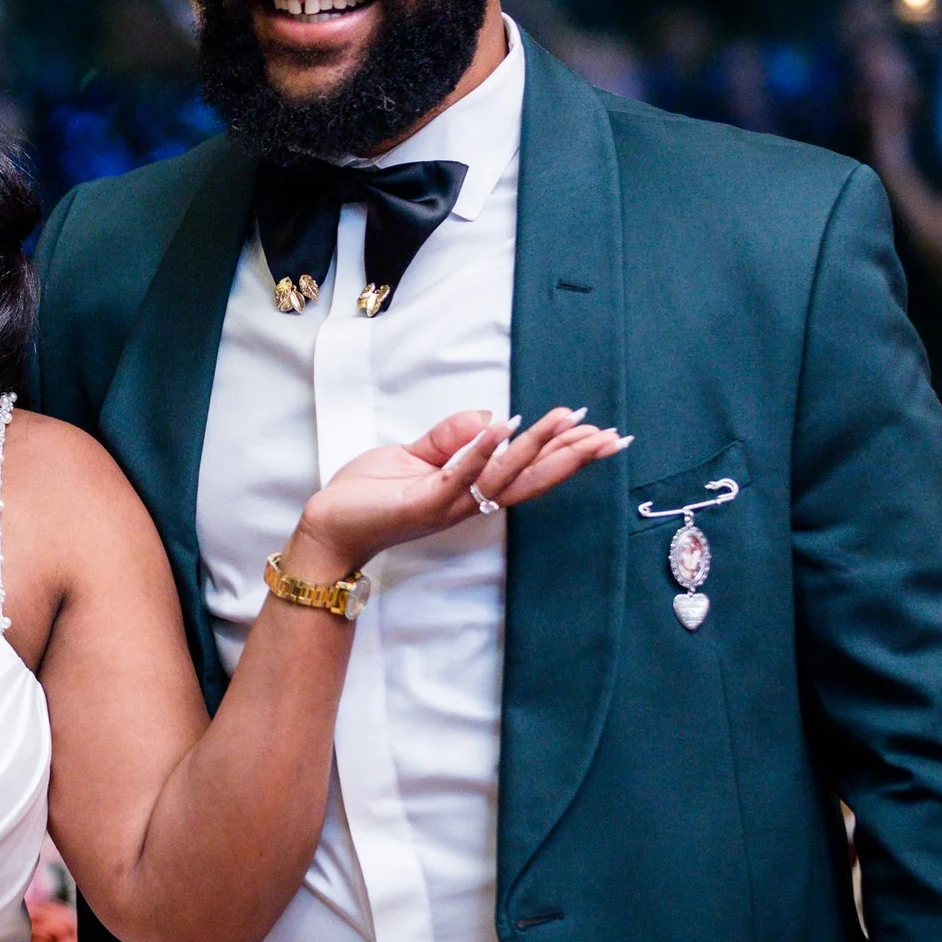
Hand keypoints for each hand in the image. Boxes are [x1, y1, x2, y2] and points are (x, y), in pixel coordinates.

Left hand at [292, 407, 628, 578]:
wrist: (329, 526)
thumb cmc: (370, 495)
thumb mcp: (415, 456)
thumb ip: (452, 438)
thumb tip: (492, 415)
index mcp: (472, 492)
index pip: (529, 472)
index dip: (566, 455)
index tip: (603, 436)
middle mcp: (469, 503)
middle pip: (531, 480)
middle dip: (572, 457)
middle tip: (612, 436)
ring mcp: (449, 505)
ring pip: (504, 476)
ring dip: (536, 446)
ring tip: (566, 420)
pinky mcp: (423, 503)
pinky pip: (459, 475)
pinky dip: (481, 450)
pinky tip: (504, 427)